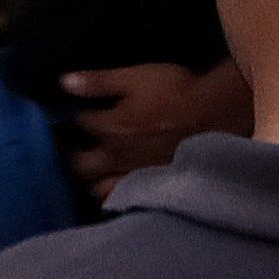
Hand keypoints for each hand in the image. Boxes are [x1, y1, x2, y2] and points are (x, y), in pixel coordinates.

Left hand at [60, 58, 249, 191]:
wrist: (216, 116)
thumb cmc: (175, 91)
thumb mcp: (135, 77)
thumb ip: (99, 83)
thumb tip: (63, 84)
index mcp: (109, 128)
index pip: (79, 123)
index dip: (77, 115)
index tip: (80, 111)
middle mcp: (115, 157)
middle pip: (79, 166)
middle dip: (72, 156)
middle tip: (76, 148)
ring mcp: (132, 176)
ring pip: (97, 189)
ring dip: (90, 180)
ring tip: (94, 171)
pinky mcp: (150, 188)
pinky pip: (124, 200)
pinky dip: (114, 195)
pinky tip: (116, 189)